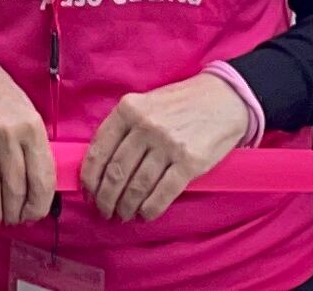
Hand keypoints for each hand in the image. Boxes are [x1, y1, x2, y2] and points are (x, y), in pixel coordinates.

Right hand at [0, 45, 55, 227]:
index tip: (33, 216)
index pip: (42, 179)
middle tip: (12, 221)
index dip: (38, 206)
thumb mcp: (28, 114)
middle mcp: (8, 132)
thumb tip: (38, 191)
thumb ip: (35, 149)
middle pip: (15, 188)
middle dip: (14, 213)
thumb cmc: (0, 96)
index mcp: (32, 126)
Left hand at [81, 71, 250, 221]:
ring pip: (136, 186)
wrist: (224, 98)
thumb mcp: (145, 104)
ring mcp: (168, 144)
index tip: (88, 193)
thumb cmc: (181, 103)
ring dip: (126, 206)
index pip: (99, 150)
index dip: (90, 178)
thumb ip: (124, 128)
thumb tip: (101, 165)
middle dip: (106, 198)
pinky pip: (162, 193)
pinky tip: (145, 214)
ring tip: (124, 214)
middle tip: (104, 210)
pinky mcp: (190, 162)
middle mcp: (145, 126)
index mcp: (128, 109)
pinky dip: (150, 209)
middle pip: (116, 172)